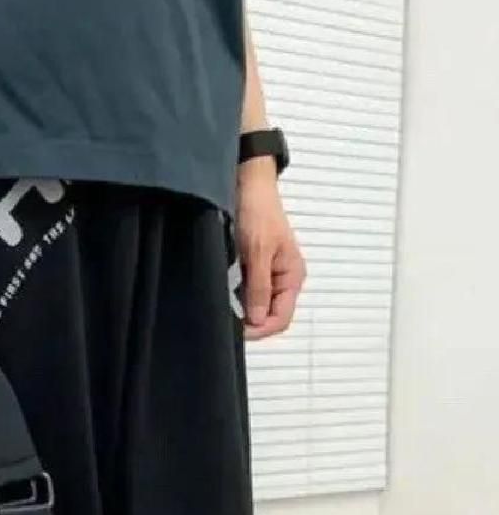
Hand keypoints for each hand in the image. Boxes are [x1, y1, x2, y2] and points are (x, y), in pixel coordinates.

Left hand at [235, 160, 305, 339]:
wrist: (247, 184)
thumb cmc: (258, 212)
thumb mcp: (258, 252)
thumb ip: (258, 287)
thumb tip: (256, 320)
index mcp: (292, 278)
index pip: (280, 319)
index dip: (260, 329)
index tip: (236, 330)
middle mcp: (282, 281)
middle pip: (268, 317)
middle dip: (249, 321)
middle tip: (225, 318)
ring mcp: (267, 277)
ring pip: (254, 307)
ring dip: (240, 309)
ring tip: (223, 304)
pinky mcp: (252, 270)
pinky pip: (245, 294)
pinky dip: (234, 297)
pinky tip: (223, 292)